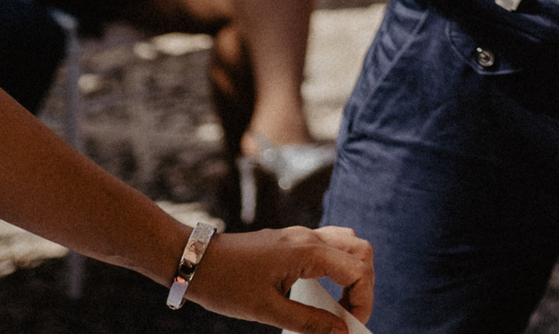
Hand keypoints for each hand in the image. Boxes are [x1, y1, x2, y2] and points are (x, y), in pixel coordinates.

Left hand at [180, 224, 373, 331]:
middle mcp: (309, 237)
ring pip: (348, 243)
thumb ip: (308, 321)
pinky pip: (330, 245)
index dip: (363, 300)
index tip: (351, 326)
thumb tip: (340, 333)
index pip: (357, 271)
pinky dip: (338, 265)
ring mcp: (301, 234)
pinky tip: (323, 289)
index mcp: (307, 252)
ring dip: (354, 271)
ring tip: (341, 302)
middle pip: (361, 251)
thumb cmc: (226, 284)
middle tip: (350, 314)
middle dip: (364, 285)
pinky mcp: (292, 239)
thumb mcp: (266, 310)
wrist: (195, 261)